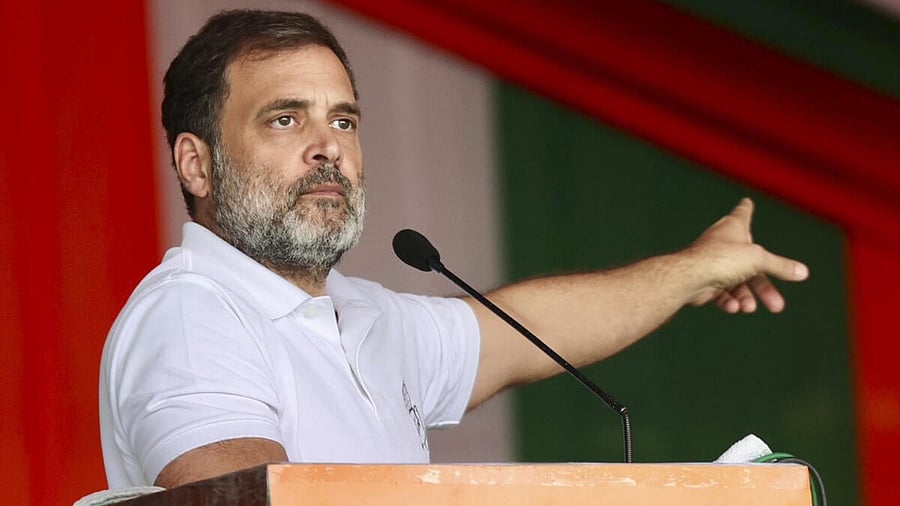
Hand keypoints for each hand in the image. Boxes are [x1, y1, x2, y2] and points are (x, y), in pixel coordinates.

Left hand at [685, 198, 808, 312]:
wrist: (689, 278)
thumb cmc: (720, 258)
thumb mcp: (758, 260)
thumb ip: (780, 266)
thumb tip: (803, 272)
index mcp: (733, 228)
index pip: (742, 214)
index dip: (745, 208)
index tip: (746, 201)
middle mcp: (722, 243)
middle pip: (749, 265)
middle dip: (763, 287)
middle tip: (778, 306)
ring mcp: (713, 263)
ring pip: (736, 283)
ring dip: (745, 298)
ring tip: (749, 308)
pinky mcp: (704, 281)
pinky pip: (721, 293)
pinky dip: (728, 301)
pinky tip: (733, 307)